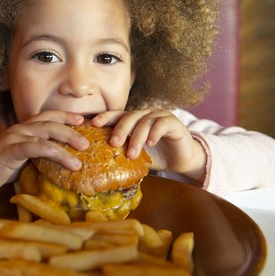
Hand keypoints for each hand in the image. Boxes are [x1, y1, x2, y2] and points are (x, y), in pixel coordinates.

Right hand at [0, 111, 88, 194]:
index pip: (48, 117)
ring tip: (82, 153)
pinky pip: (34, 147)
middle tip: (88, 141)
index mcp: (24, 128)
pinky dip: (51, 151)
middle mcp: (21, 129)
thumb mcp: (21, 158)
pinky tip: (65, 159)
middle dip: (72, 129)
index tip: (83, 120)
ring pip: (46, 133)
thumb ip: (36, 154)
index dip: (66, 116)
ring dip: (66, 140)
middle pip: (51, 122)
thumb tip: (58, 160)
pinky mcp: (10, 150)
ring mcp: (15, 137)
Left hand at [91, 107, 205, 181]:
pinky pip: (162, 124)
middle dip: (120, 130)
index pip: (117, 115)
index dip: (105, 117)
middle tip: (114, 143)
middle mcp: (145, 114)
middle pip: (129, 117)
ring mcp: (160, 116)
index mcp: (134, 119)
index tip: (93, 124)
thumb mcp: (136, 154)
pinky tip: (150, 143)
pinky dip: (154, 133)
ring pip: (145, 122)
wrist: (181, 159)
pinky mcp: (173, 122)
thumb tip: (99, 161)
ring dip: (137, 138)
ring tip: (132, 154)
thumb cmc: (156, 156)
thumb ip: (122, 152)